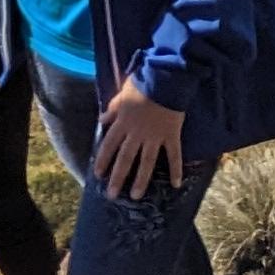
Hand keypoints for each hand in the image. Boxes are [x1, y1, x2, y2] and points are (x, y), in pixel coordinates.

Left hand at [89, 79, 185, 199]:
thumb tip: (101, 120)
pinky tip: (176, 184)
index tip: (98, 174)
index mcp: (123, 122)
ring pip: (146, 162)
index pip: (109, 145)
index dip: (103, 160)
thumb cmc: (142, 83)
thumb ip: (112, 108)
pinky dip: (176, 170)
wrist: (165, 79)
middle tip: (112, 195)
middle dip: (118, 178)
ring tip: (136, 196)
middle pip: (125, 159)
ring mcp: (155, 136)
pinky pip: (174, 155)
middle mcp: (137, 133)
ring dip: (141, 180)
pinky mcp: (171, 136)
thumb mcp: (122, 94)